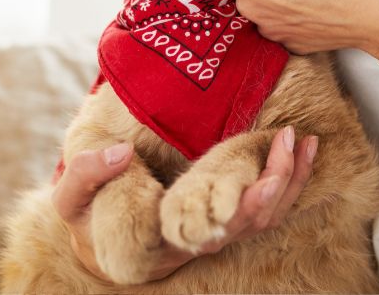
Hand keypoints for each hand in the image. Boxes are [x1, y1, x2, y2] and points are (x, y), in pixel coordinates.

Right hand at [52, 129, 315, 281]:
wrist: (100, 229)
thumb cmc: (90, 216)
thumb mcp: (75, 200)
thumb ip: (88, 174)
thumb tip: (119, 151)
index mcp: (170, 239)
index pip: (213, 231)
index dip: (240, 210)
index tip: (258, 181)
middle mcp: (201, 239)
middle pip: (252, 222)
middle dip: (277, 184)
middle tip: (287, 140)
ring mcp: (218, 228)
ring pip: (267, 215)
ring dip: (291, 179)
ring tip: (304, 140)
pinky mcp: (226, 211)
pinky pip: (266, 201)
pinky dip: (288, 176)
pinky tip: (299, 147)